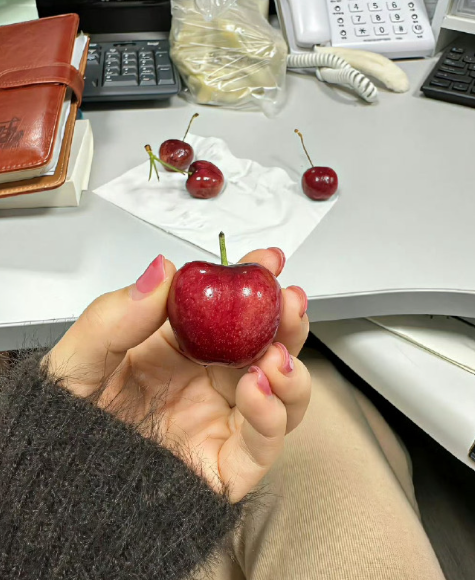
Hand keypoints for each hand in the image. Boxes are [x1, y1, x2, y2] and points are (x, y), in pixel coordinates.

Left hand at [46, 249, 310, 501]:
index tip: (265, 262)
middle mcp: (207, 382)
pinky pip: (264, 441)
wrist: (61, 490)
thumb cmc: (68, 424)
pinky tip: (258, 388)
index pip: (227, 310)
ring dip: (291, 369)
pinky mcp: (227, 464)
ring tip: (275, 353)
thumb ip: (115, 315)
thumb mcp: (80, 360)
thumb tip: (160, 271)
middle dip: (286, 321)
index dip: (250, 283)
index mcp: (178, 349)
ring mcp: (221, 421)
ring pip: (280, 392)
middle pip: (266, 346)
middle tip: (287, 301)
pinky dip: (272, 412)